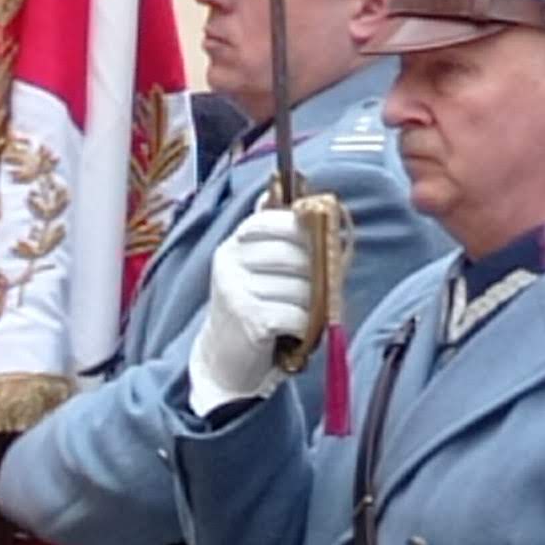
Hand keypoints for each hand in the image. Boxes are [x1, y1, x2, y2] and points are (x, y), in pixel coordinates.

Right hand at [187, 207, 317, 413]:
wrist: (224, 361)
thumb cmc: (251, 309)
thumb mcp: (255, 267)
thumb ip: (271, 232)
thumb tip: (282, 183)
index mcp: (234, 244)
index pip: (273, 220)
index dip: (303, 230)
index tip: (319, 246)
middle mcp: (230, 261)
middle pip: (296, 254)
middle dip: (318, 274)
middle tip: (321, 291)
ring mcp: (236, 290)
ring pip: (302, 287)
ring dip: (314, 306)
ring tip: (303, 315)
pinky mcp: (248, 319)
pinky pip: (297, 315)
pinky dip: (305, 328)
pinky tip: (296, 333)